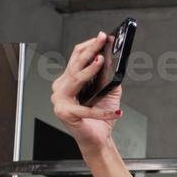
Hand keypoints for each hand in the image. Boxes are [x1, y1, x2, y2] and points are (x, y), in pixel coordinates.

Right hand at [50, 32, 122, 151]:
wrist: (97, 139)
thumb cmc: (100, 117)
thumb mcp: (107, 92)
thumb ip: (107, 77)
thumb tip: (113, 61)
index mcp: (68, 81)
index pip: (75, 57)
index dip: (88, 46)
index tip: (102, 37)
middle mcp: (60, 88)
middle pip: (75, 65)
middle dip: (89, 50)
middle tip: (101, 40)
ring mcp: (60, 100)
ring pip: (76, 80)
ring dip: (89, 70)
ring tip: (100, 61)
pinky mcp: (66, 114)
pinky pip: (88, 110)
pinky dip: (104, 112)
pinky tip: (117, 111)